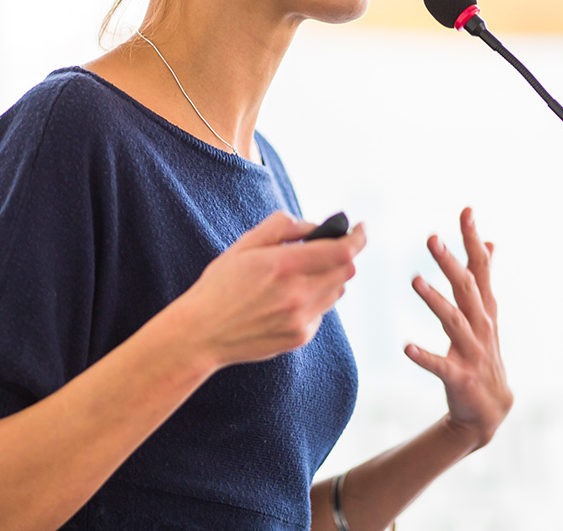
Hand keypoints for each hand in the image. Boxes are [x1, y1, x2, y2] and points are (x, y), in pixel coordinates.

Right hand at [172, 211, 364, 367]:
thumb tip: (313, 226)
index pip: (342, 250)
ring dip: (330, 277)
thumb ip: (282, 227)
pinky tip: (289, 298)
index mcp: (283, 265)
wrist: (201, 334)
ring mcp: (301, 319)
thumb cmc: (219, 286)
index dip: (358, 237)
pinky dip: (315, 299)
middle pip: (346, 270)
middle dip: (343, 255)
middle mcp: (298, 294)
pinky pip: (322, 311)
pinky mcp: (300, 337)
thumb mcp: (244, 245)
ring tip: (302, 274)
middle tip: (329, 248)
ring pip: (337, 291)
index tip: (361, 227)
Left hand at [406, 207, 512, 451]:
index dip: (473, 239)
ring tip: (415, 281)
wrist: (490, 409)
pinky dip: (424, 356)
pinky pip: (440, 365)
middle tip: (432, 238)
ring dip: (435, 301)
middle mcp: (482, 325)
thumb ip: (485, 278)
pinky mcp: (460, 378)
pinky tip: (405, 347)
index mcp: (485, 308)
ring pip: (453, 321)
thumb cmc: (484, 353)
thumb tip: (490, 242)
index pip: (481, 267)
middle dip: (450, 262)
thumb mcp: (487, 313)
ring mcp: (472, 352)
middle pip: (467, 288)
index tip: (466, 210)